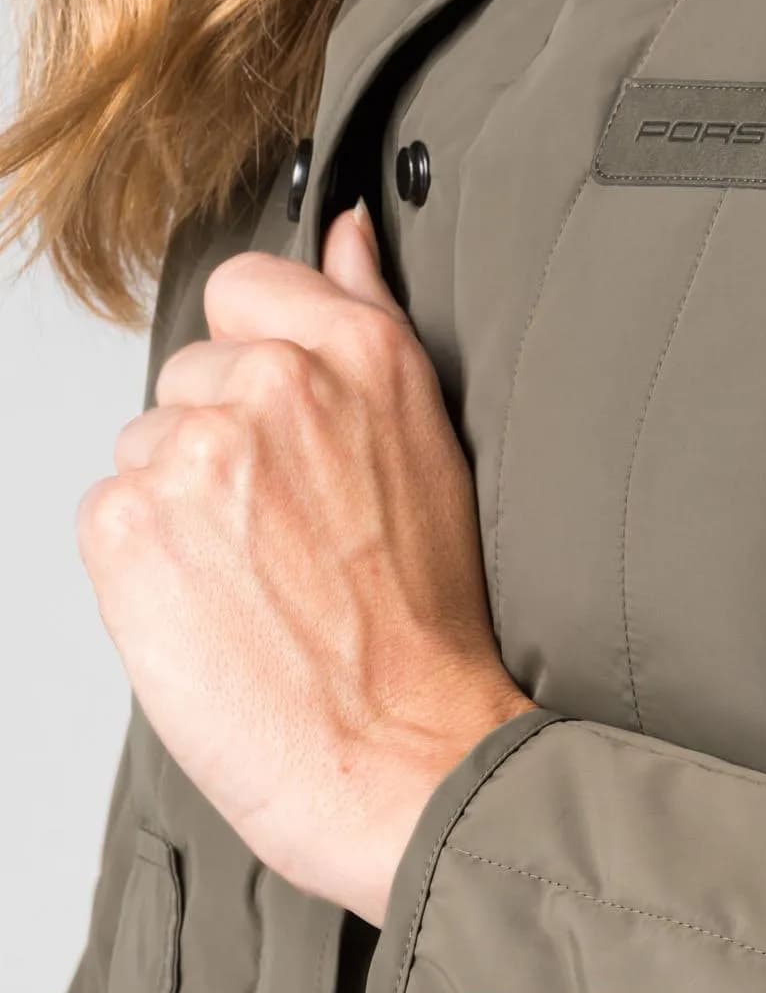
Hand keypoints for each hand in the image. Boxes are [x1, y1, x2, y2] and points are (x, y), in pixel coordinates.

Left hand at [78, 204, 536, 924]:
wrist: (402, 756)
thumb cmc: (426, 632)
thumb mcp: (431, 449)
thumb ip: (369, 323)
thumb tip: (347, 235)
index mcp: (359, 357)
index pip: (246, 290)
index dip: (258, 362)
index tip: (288, 432)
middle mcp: (273, 388)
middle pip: (187, 380)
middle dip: (220, 449)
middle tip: (288, 538)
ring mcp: (193, 454)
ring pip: (144, 452)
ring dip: (182, 513)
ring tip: (258, 586)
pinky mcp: (126, 526)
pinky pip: (107, 515)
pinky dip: (145, 569)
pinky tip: (216, 612)